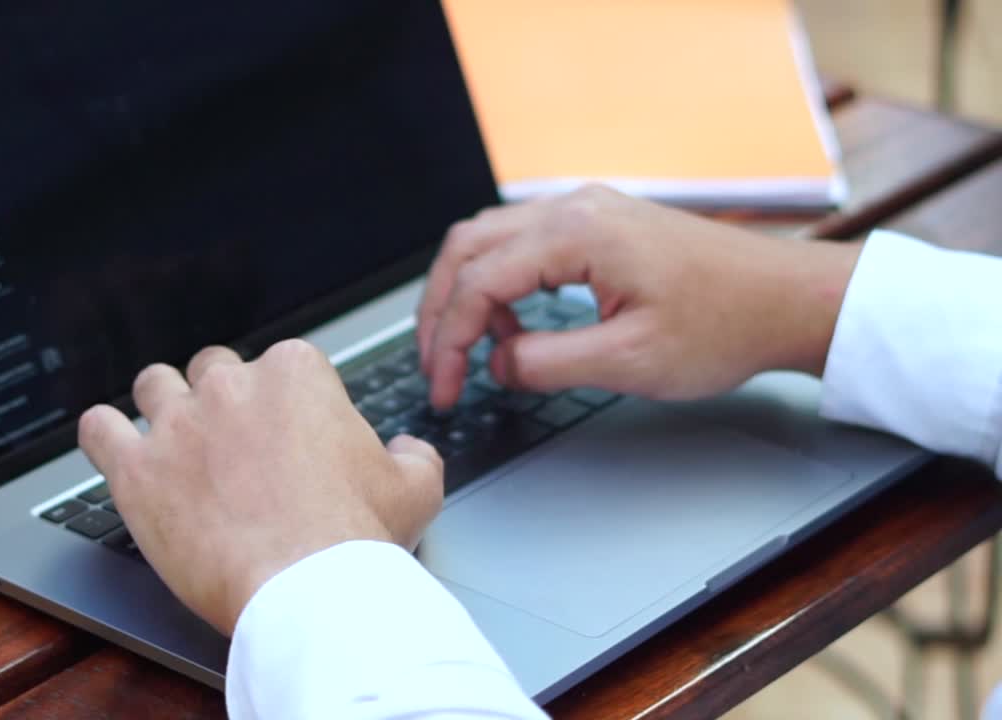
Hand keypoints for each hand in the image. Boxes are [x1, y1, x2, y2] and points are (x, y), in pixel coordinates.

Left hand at [78, 340, 443, 635]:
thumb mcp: (415, 487)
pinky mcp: (136, 470)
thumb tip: (407, 448)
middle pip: (213, 369)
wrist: (307, 590)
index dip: (284, 402)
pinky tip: (112, 445)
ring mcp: (177, 424)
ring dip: (162, 405)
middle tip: (233, 443)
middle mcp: (230, 386)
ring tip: (173, 438)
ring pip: (153, 384)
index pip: (281, 364)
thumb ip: (412, 454)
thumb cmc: (358, 538)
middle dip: (222, 399)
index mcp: (296, 374)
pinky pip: (97, 428)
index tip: (287, 435)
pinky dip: (103, 434)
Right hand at [417, 185, 863, 408]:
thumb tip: (497, 363)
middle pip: (467, 247)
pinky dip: (500, 282)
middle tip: (436, 365)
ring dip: (467, 293)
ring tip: (470, 349)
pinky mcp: (599, 224)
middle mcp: (574, 207)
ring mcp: (587, 210)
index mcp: (577, 232)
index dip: (448, 340)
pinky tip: (511, 324)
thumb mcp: (630, 361)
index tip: (444, 387)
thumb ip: (547, 362)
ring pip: (489, 240)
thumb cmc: (726, 324)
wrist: (786, 299)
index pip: (477, 281)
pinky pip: (523, 243)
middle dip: (440, 309)